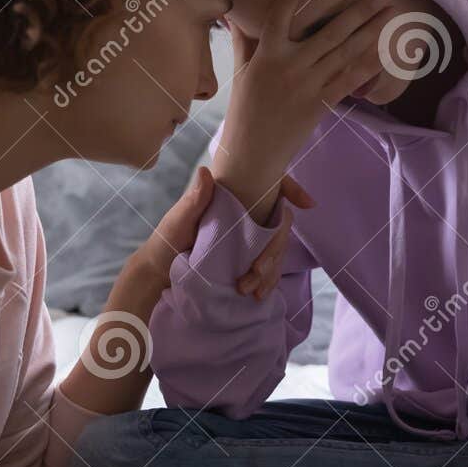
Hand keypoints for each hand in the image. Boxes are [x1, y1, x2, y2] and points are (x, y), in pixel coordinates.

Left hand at [135, 166, 315, 301]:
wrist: (160, 271)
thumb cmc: (167, 239)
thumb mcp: (179, 218)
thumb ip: (194, 199)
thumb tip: (205, 172)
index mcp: (234, 198)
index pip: (270, 188)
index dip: (292, 190)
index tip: (307, 203)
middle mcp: (247, 215)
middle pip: (277, 227)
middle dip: (274, 250)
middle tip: (256, 272)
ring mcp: (249, 239)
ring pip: (276, 249)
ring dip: (271, 270)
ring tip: (252, 290)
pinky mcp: (247, 260)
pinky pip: (268, 268)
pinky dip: (268, 281)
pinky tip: (260, 293)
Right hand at [212, 0, 392, 223]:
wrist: (253, 151)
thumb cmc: (245, 109)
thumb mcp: (241, 72)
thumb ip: (244, 41)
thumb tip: (233, 16)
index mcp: (266, 56)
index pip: (276, 20)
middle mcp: (289, 67)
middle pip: (330, 33)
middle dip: (359, 12)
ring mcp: (307, 86)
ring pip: (344, 53)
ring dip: (370, 31)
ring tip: (389, 14)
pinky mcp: (319, 104)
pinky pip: (347, 81)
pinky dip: (366, 66)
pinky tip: (383, 52)